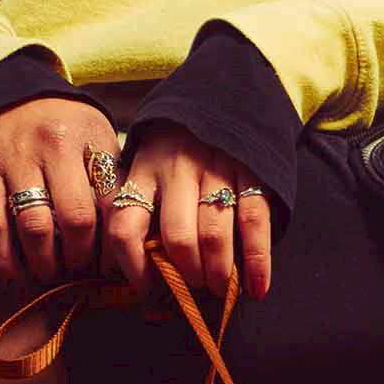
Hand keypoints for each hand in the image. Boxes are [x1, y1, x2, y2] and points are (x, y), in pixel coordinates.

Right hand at [0, 99, 121, 284]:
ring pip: (35, 228)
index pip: (112, 201)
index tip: (112, 263)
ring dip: (44, 263)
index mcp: (90, 138)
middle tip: (80, 270)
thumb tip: (127, 232)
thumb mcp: (94, 134)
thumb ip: (110, 175)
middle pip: (76, 219)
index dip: (114, 242)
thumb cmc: (61, 123)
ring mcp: (16, 159)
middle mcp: (55, 147)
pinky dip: (5, 259)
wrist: (6, 91)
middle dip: (81, 257)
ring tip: (50, 274)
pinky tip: (14, 274)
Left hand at [105, 125, 275, 302]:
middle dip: (187, 274)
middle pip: (178, 237)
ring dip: (218, 273)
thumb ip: (143, 205)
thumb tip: (137, 272)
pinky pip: (254, 223)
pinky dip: (257, 262)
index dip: (132, 264)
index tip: (145, 287)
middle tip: (193, 286)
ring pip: (215, 235)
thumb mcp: (150, 163)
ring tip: (220, 287)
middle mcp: (178, 169)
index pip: (126, 224)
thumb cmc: (181, 146)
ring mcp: (218, 169)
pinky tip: (256, 287)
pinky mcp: (253, 172)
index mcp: (144, 169)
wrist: (229, 96)